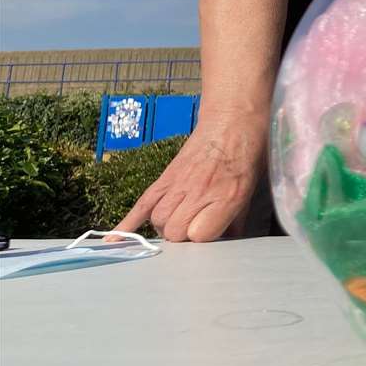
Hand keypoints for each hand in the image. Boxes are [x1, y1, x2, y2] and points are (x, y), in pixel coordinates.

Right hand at [114, 112, 267, 241]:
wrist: (232, 120)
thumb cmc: (248, 155)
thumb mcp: (251, 189)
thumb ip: (236, 220)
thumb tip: (228, 245)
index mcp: (226, 196)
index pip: (199, 236)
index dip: (206, 239)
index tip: (213, 233)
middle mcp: (199, 192)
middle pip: (175, 233)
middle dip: (184, 236)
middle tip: (196, 226)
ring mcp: (178, 184)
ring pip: (159, 221)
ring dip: (167, 226)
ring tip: (180, 220)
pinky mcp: (165, 178)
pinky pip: (142, 205)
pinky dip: (127, 224)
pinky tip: (114, 241)